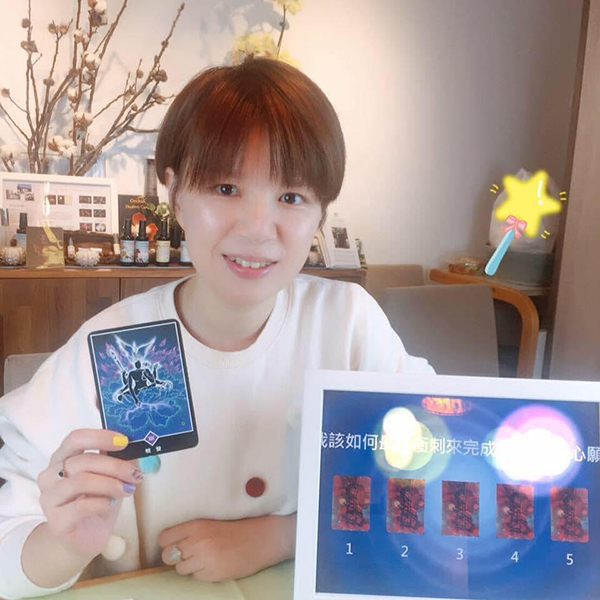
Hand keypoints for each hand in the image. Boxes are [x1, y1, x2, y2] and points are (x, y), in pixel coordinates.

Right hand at [36, 429, 143, 558]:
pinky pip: (81, 506)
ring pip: (81, 481)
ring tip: (128, 489)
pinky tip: (111, 505)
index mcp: (62, 458)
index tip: (124, 441)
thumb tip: (134, 445)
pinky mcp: (56, 521)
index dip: (100, 437)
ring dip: (110, 484)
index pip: (76, 438)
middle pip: (83, 461)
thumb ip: (117, 459)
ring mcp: (49, 499)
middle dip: (115, 466)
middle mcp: (51, 476)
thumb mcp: (111, 476)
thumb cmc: (98, 501)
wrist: (86, 537)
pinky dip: (102, 503)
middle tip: (135, 473)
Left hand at [159, 514, 296, 581]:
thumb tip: (170, 546)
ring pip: (180, 569)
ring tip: (205, 558)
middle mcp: (197, 542)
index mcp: (196, 526)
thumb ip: (190, 533)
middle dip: (176, 556)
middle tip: (189, 553)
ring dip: (189, 565)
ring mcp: (204, 559)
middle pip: (168, 556)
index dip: (167, 543)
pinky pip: (196, 577)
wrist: (259, 540)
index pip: (165, 538)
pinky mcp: (211, 574)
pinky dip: (202, 572)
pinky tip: (214, 564)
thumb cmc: (235, 530)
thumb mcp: (210, 524)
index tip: (173, 544)